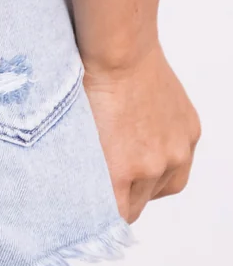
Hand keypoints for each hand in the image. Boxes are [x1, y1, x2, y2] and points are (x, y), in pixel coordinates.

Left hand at [82, 44, 199, 222]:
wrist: (118, 48)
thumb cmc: (87, 81)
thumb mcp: (76, 133)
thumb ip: (85, 169)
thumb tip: (80, 189)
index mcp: (120, 173)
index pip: (114, 217)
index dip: (100, 211)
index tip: (90, 205)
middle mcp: (152, 169)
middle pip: (138, 205)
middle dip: (122, 195)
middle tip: (105, 176)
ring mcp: (175, 151)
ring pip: (161, 187)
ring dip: (146, 179)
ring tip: (127, 154)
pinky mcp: (190, 133)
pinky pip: (179, 161)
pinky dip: (165, 156)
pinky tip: (146, 139)